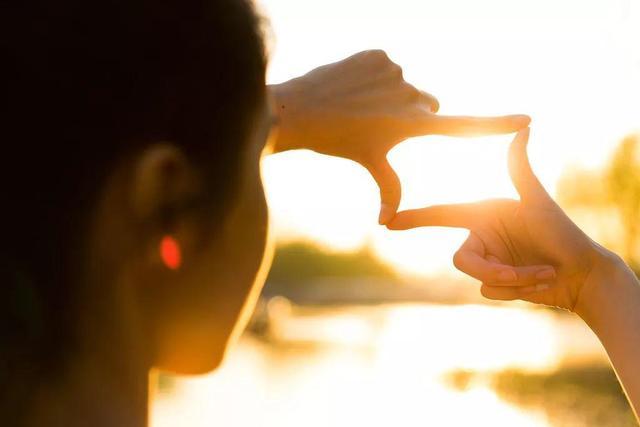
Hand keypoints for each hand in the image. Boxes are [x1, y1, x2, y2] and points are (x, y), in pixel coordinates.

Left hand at [269, 50, 530, 223]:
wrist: (300, 111)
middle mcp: (410, 97)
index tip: (526, 120)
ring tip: (361, 106)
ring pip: (405, 85)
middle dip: (413, 114)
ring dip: (392, 94)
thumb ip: (389, 188)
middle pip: (426, 105)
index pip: (463, 126)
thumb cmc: (337, 141)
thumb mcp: (369, 163)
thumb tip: (387, 223)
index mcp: (411, 125)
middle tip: (381, 123)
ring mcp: (394, 73)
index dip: (495, 124)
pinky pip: (386, 67)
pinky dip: (376, 76)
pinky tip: (354, 86)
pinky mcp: (378, 55)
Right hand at [387, 128, 617, 311]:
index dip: (415, 218)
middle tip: (519, 276)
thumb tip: (524, 127)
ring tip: (544, 273)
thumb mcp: (538, 201)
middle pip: (462, 260)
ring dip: (514, 281)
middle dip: (493, 271)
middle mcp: (482, 237)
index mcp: (484, 214)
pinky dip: (517, 292)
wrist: (583, 273)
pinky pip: (490, 293)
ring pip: (480, 280)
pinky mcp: (497, 284)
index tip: (387, 221)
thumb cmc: (563, 232)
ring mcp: (489, 262)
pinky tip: (540, 284)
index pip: (442, 214)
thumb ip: (520, 168)